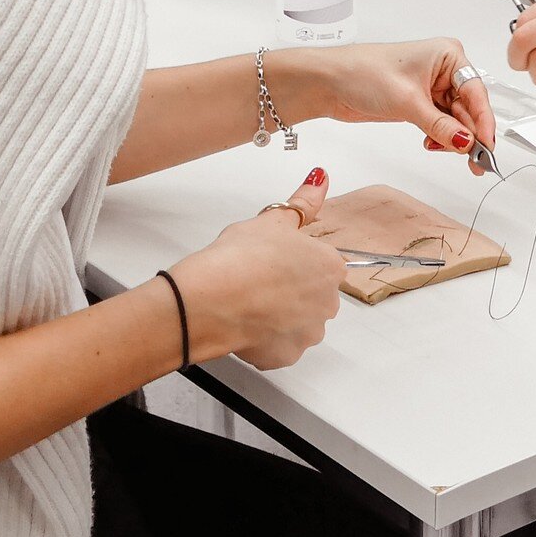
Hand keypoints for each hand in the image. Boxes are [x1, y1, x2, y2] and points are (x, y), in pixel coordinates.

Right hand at [170, 169, 342, 369]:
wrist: (206, 300)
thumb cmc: (238, 261)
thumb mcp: (272, 220)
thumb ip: (303, 202)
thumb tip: (319, 180)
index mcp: (329, 267)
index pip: (320, 261)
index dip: (293, 259)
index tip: (274, 258)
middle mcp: (327, 303)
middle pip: (313, 292)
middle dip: (291, 287)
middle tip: (259, 277)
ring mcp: (307, 333)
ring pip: (298, 320)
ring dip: (280, 313)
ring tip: (250, 299)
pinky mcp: (285, 356)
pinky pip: (280, 344)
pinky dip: (265, 336)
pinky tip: (246, 320)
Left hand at [321, 38, 496, 168]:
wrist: (329, 82)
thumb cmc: (362, 72)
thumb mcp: (407, 101)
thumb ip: (440, 125)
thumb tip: (466, 142)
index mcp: (447, 55)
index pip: (476, 91)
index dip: (483, 121)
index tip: (486, 145)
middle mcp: (443, 69)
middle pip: (469, 108)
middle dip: (469, 134)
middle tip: (474, 162)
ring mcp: (432, 87)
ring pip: (456, 120)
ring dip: (453, 139)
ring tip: (444, 150)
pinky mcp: (420, 103)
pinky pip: (441, 124)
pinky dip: (440, 138)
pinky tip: (433, 144)